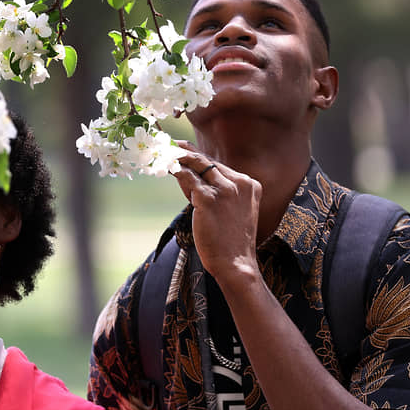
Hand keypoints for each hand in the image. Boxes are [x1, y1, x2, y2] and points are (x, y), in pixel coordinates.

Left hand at [172, 142, 261, 286]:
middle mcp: (240, 183)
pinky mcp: (209, 198)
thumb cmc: (229, 240)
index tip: (180, 148)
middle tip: (166, 146)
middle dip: (183, 152)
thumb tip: (188, 174)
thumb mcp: (232, 210)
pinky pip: (186, 178)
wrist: (235, 263)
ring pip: (195, 165)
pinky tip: (163, 168)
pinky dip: (174, 171)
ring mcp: (225, 190)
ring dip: (176, 158)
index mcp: (249, 184)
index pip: (217, 165)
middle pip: (206, 161)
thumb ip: (217, 191)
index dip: (196, 157)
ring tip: (160, 154)